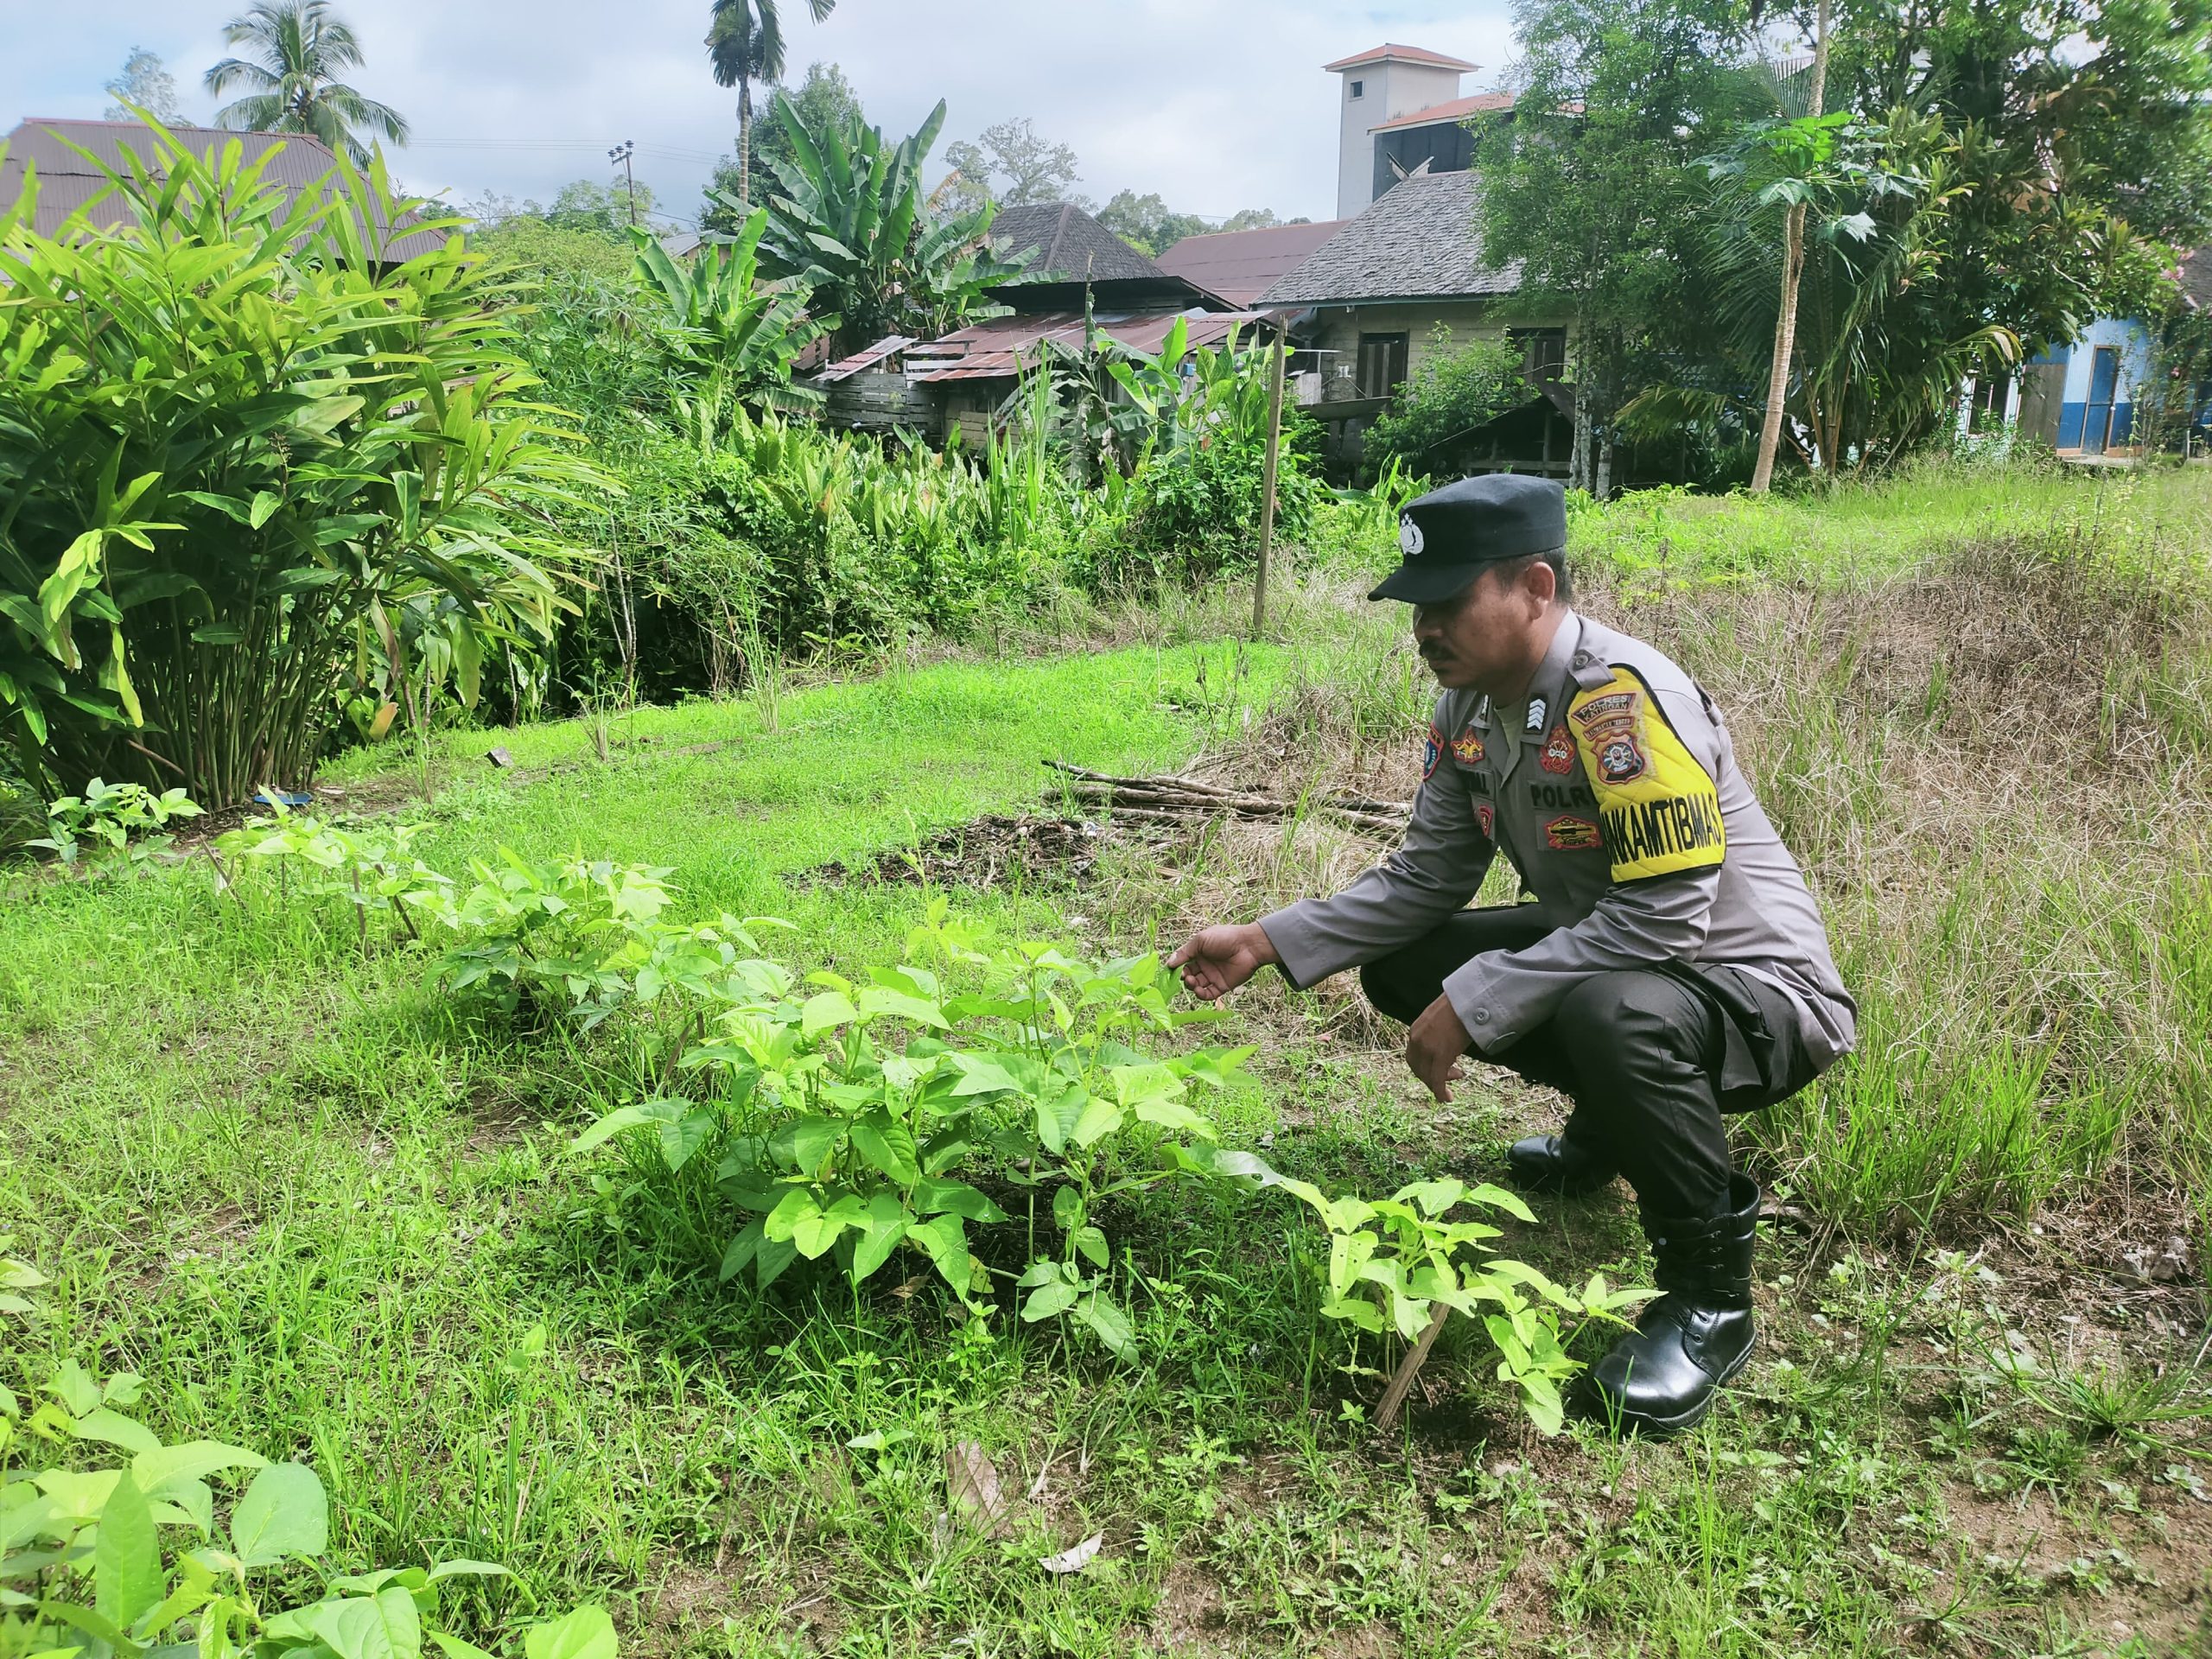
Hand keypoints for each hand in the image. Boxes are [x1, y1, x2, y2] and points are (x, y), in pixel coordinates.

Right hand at [1165, 923, 1279, 1001]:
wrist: (1248, 946)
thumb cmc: (1224, 938)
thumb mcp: (1200, 940)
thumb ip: (1184, 952)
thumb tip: (1169, 964)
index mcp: (1199, 952)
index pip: (1183, 962)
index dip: (1176, 967)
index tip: (1170, 970)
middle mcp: (1205, 965)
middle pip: (1188, 975)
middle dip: (1183, 977)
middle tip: (1183, 976)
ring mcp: (1213, 976)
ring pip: (1196, 986)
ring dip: (1190, 985)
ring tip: (1192, 981)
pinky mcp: (1222, 986)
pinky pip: (1208, 994)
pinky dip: (1201, 995)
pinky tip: (1198, 989)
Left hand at [1405, 993, 1472, 1102]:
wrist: (1468, 999)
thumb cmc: (1459, 1005)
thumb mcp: (1438, 1018)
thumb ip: (1434, 1031)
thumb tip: (1442, 1040)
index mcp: (1415, 1030)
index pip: (1413, 1057)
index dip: (1422, 1069)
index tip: (1439, 1069)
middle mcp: (1417, 1040)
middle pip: (1418, 1068)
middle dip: (1432, 1076)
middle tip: (1453, 1074)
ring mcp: (1428, 1048)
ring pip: (1428, 1075)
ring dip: (1440, 1082)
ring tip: (1459, 1075)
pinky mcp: (1441, 1055)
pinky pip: (1438, 1080)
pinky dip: (1440, 1092)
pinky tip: (1447, 1098)